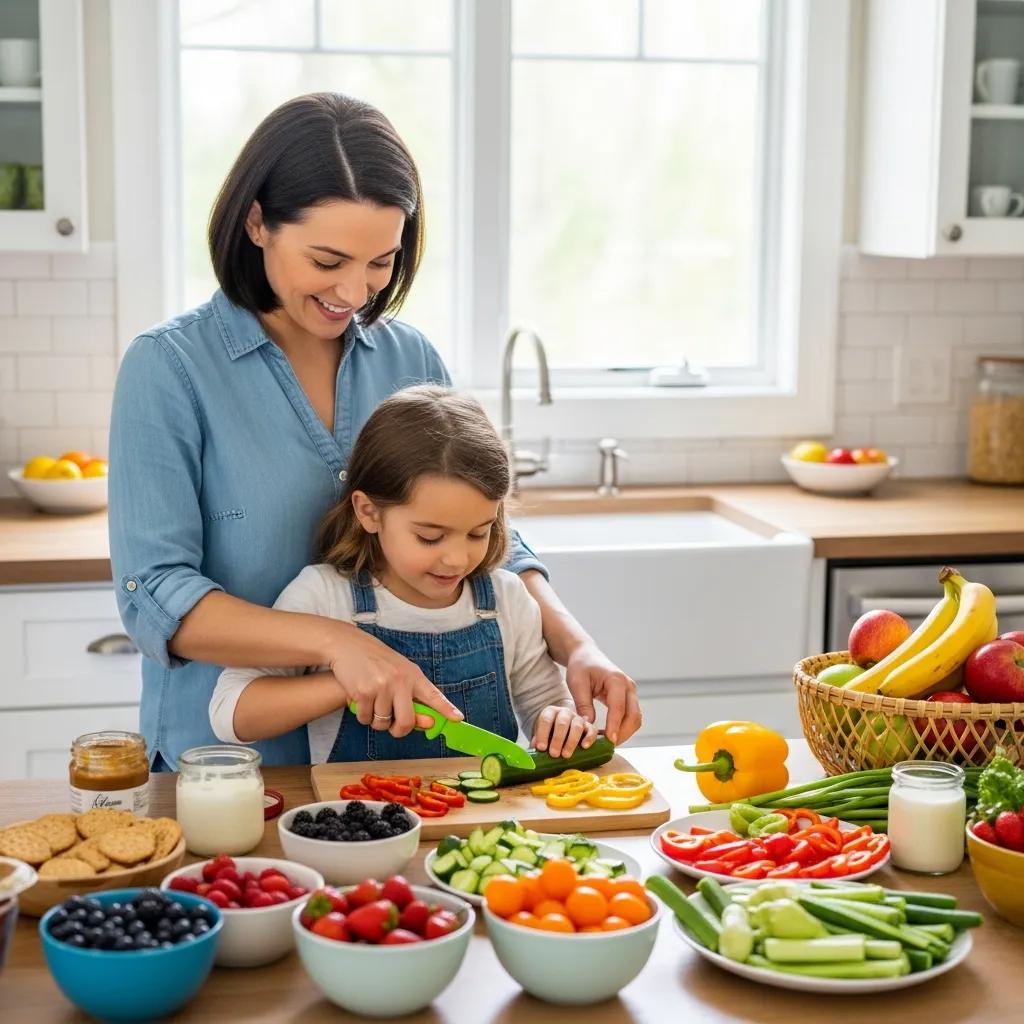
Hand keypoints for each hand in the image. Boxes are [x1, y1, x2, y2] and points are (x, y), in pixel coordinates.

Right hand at [327, 622, 462, 736]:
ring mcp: (382, 686)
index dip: (446, 709)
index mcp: (413, 675)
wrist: (349, 645)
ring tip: (372, 702)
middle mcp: (400, 681)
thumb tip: (427, 723)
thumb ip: (413, 697)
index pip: (433, 695)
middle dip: (399, 730)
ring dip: (376, 720)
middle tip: (393, 726)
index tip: (458, 719)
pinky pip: (366, 719)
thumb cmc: (377, 661)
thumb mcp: (399, 673)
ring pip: (383, 723)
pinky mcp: (364, 692)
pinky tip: (361, 700)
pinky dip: (363, 715)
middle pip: (407, 721)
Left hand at [532, 705, 599, 757]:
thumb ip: (537, 742)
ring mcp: (578, 718)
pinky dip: (589, 738)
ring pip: (576, 726)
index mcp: (550, 712)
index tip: (541, 748)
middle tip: (554, 754)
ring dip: (571, 741)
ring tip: (565, 755)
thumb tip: (533, 753)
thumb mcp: (541, 736)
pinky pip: (592, 730)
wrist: (562, 731)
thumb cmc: (549, 736)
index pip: (545, 720)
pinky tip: (584, 747)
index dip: (542, 734)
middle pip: (562, 723)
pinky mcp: (589, 726)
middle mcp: (564, 713)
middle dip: (557, 739)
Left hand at [565, 641, 640, 744]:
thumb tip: (588, 725)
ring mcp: (631, 692)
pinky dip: (622, 727)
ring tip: (606, 743)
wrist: (586, 655)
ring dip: (624, 733)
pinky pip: (630, 716)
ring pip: (635, 719)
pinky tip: (608, 735)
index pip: (619, 708)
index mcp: (616, 680)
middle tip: (607, 747)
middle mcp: (629, 686)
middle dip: (622, 734)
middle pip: (634, 716)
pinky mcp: (628, 698)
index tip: (608, 741)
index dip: (614, 726)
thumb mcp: (577, 683)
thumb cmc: (580, 666)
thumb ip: (583, 704)